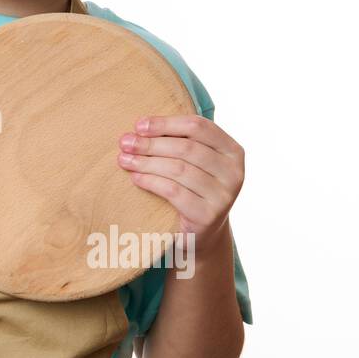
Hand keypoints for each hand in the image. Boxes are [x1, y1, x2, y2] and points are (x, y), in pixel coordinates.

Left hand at [116, 114, 243, 252]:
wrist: (200, 233)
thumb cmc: (191, 188)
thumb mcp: (192, 162)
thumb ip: (177, 142)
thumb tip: (139, 128)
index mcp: (232, 151)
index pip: (199, 127)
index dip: (166, 123)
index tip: (138, 125)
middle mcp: (234, 172)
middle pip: (186, 148)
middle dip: (151, 144)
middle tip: (124, 142)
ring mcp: (224, 196)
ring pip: (178, 169)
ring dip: (146, 162)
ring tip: (124, 159)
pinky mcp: (208, 215)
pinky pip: (173, 191)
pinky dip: (150, 181)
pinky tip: (135, 178)